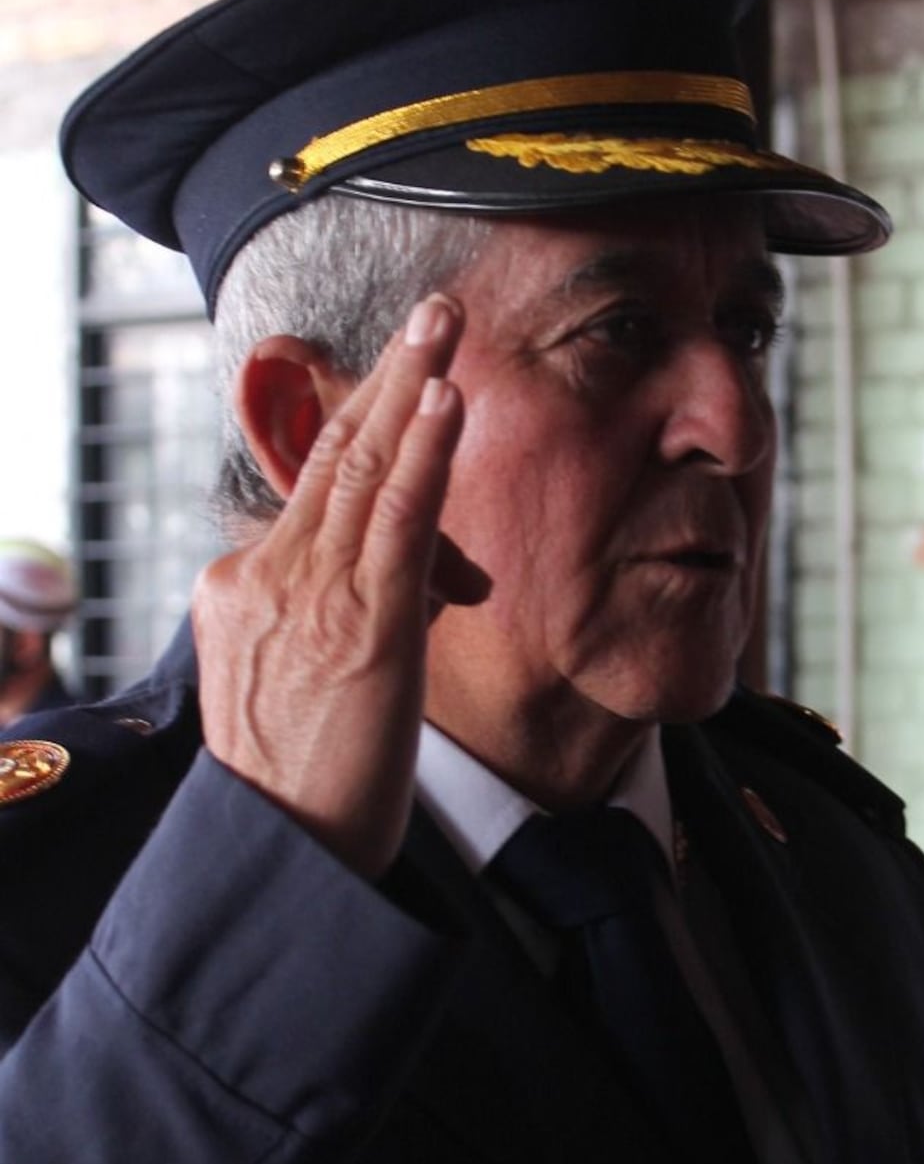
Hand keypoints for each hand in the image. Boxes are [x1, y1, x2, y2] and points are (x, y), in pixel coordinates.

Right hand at [194, 295, 487, 878]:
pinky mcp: (360, 622)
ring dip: (410, 385)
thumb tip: (418, 577)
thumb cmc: (300, 786)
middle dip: (386, 376)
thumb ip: (335, 615)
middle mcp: (265, 576)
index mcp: (238, 587)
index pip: (315, 497)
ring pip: (363, 469)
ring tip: (444, 323)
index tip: (407, 381)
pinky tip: (444, 401)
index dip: (373, 436)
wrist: (280, 854)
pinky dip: (422, 453)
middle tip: (431, 310)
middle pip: (332, 456)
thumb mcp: (294, 681)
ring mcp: (309, 594)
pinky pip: (395, 519)